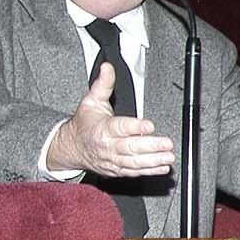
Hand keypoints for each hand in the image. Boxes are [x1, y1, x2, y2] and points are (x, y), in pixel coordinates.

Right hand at [46, 62, 174, 176]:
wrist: (71, 147)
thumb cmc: (85, 124)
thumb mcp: (91, 101)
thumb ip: (103, 84)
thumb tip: (107, 67)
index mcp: (102, 128)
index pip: (120, 127)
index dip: (135, 127)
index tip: (150, 125)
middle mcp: (108, 146)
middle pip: (130, 147)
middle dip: (150, 146)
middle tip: (167, 144)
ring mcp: (112, 160)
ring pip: (134, 162)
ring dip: (153, 161)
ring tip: (169, 157)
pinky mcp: (117, 170)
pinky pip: (133, 172)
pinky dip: (149, 171)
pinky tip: (162, 168)